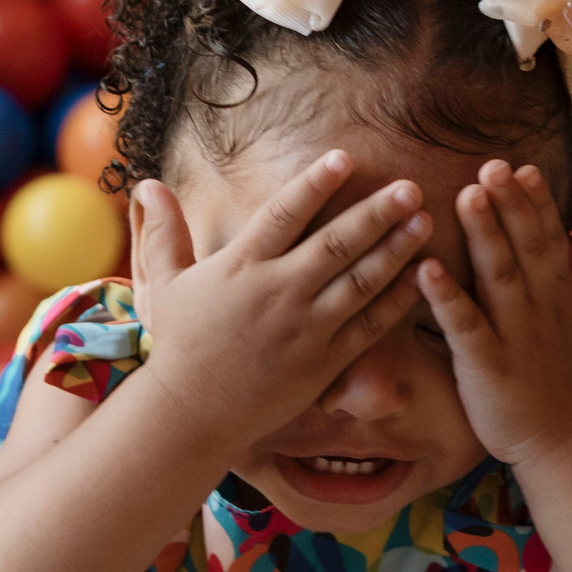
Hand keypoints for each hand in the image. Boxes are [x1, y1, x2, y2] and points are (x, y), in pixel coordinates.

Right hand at [128, 151, 432, 449]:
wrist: (192, 413)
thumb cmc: (179, 345)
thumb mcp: (162, 284)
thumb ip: (161, 232)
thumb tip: (147, 184)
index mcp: (241, 267)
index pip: (284, 215)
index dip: (315, 184)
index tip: (345, 158)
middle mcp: (277, 293)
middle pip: (335, 244)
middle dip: (376, 213)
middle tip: (411, 185)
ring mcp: (305, 329)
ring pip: (359, 282)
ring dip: (396, 250)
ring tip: (424, 219)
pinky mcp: (323, 363)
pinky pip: (367, 328)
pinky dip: (396, 302)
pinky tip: (422, 277)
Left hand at [418, 160, 571, 466]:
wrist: (565, 442)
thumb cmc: (561, 381)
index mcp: (556, 296)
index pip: (547, 239)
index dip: (535, 204)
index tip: (521, 168)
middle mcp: (540, 309)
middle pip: (525, 248)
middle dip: (509, 206)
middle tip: (492, 165)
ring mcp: (515, 336)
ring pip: (499, 278)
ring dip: (485, 236)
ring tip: (467, 196)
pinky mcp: (486, 366)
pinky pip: (464, 326)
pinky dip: (447, 296)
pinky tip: (427, 268)